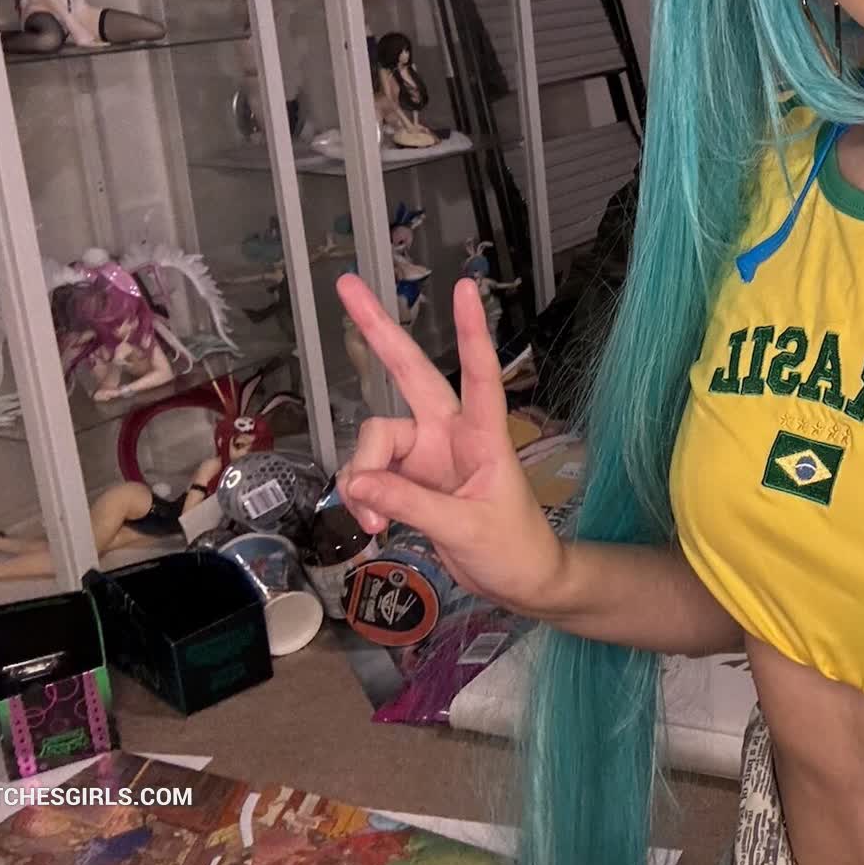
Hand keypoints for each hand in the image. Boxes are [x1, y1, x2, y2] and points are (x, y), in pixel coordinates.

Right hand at [333, 273, 567, 618]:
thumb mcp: (467, 528)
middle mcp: (449, 432)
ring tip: (373, 521)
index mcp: (482, 433)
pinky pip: (367, 473)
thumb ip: (410, 503)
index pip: (480, 373)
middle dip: (378, 330)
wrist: (518, 581)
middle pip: (409, 373)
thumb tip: (357, 482)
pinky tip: (371, 525)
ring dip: (361, 476)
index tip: (464, 287)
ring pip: (374, 439)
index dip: (471, 331)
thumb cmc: (512, 548)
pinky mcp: (407, 478)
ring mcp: (425, 453)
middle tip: (345, 284)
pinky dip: (361, 496)